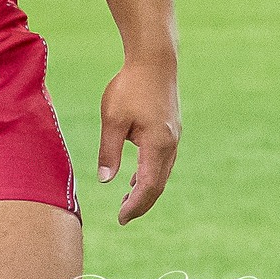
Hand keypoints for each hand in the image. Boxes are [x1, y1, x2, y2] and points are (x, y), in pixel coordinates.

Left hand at [97, 56, 179, 224]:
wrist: (155, 59)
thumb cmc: (131, 86)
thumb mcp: (112, 119)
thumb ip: (109, 152)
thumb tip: (105, 180)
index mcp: (157, 145)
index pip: (148, 186)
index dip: (135, 206)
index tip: (120, 219)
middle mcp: (170, 144)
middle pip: (158, 184)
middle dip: (141, 203)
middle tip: (123, 217)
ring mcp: (174, 136)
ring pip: (162, 172)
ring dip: (146, 188)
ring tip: (127, 200)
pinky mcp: (171, 128)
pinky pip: (163, 159)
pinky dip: (151, 173)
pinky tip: (136, 176)